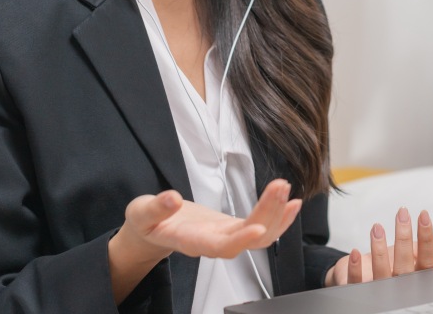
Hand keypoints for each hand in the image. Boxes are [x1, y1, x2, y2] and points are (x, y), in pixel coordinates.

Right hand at [113, 179, 300, 264]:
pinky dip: (276, 215)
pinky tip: (291, 202)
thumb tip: (172, 198)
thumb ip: (156, 208)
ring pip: (258, 234)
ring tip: (287, 189)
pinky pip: (259, 225)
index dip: (240, 240)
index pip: (219, 246)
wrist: (152, 231)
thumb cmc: (146, 223)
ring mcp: (225, 236)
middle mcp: (212, 243)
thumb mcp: (141, 213)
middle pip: (246, 238)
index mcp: (190, 241)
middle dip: (267, 214)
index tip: (259, 228)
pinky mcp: (231, 228)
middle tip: (280, 187)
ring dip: (276, 213)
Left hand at [325, 207, 432, 285]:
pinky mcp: (358, 291)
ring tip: (377, 227)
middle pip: (404, 268)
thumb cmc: (391, 264)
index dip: (427, 239)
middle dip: (404, 239)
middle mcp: (399, 287)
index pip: (427, 262)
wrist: (365, 275)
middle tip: (402, 214)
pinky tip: (355, 252)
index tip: (423, 215)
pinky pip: (356, 283)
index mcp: (415, 277)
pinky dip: (355, 269)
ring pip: (381, 275)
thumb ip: (429, 248)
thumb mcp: (412, 254)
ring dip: (379, 250)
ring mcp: (378, 291)